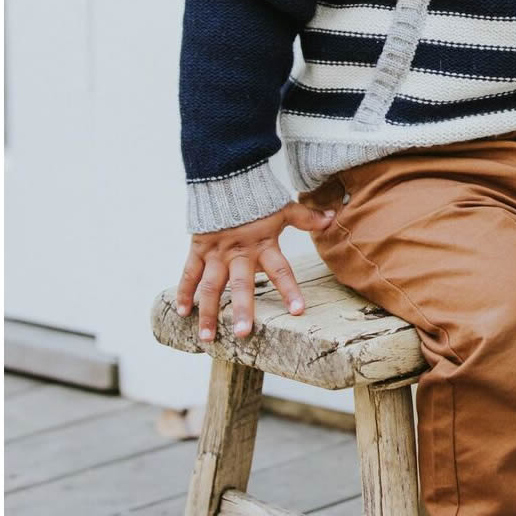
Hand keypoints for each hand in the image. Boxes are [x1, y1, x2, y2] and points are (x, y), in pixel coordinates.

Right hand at [175, 201, 336, 341]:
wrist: (226, 178)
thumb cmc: (258, 198)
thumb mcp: (284, 208)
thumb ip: (307, 217)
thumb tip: (334, 216)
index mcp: (263, 245)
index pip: (281, 270)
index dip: (290, 290)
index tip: (298, 311)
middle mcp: (239, 253)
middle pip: (241, 284)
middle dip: (242, 309)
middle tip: (243, 334)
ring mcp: (216, 253)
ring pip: (211, 286)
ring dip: (208, 312)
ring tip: (208, 338)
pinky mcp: (199, 248)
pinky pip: (189, 273)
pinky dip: (185, 292)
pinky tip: (182, 313)